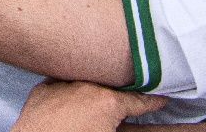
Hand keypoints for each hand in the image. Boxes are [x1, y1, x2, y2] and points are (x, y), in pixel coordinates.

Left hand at [12, 80, 165, 131]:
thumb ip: (125, 126)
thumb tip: (126, 122)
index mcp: (108, 102)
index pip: (138, 101)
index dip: (153, 101)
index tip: (162, 99)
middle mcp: (87, 86)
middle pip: (112, 85)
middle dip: (124, 89)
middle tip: (135, 93)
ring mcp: (63, 84)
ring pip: (86, 79)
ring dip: (95, 85)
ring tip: (101, 95)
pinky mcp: (43, 88)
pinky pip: (62, 83)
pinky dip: (70, 89)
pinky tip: (72, 98)